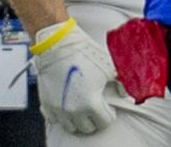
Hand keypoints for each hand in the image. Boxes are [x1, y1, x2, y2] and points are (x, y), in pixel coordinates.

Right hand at [32, 19, 117, 134]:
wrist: (57, 43)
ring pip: (71, 126)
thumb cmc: (81, 51)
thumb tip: (124, 91)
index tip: (109, 108)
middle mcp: (74, 109)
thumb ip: (120, 82)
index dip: (109, 114)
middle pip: (88, 128)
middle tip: (96, 108)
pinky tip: (67, 106)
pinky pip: (54, 119)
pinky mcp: (46, 102)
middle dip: (94, 119)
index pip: (104, 122)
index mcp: (90, 102)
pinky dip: (61, 116)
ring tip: (82, 108)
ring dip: (78, 120)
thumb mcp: (108, 65)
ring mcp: (58, 107)